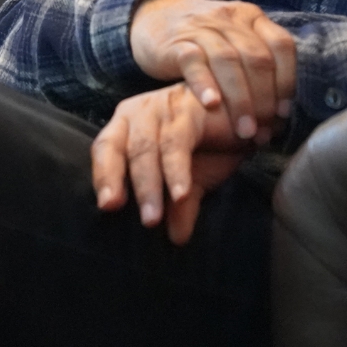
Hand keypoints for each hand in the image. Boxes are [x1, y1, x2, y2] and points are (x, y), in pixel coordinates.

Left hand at [90, 82, 246, 244]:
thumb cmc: (209, 140)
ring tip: (151, 219)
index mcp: (127, 126)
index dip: (102, 176)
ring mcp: (160, 108)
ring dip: (148, 185)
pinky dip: (177, 171)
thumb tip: (177, 238)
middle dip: (114, 181)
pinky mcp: (186, 109)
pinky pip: (177, 143)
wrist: (244, 111)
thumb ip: (180, 205)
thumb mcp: (191, 178)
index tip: (106, 207)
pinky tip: (180, 194)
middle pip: (115, 147)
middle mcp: (137, 114)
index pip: (103, 150)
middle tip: (114, 209)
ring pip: (145, 149)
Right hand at [129, 0, 295, 141]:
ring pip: (228, 61)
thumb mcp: (235, 40)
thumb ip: (257, 65)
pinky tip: (211, 105)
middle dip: (265, 99)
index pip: (281, 45)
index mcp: (251, 17)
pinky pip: (193, 61)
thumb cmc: (204, 40)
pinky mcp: (175, 42)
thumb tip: (281, 115)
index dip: (287, 81)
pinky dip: (204, 84)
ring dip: (240, 99)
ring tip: (244, 130)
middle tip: (265, 131)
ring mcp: (200, 28)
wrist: (154, 15)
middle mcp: (229, 19)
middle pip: (256, 58)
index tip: (284, 113)